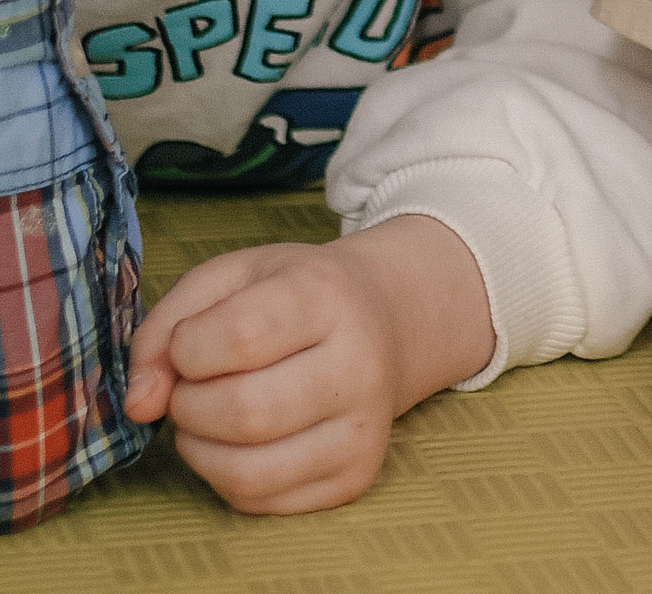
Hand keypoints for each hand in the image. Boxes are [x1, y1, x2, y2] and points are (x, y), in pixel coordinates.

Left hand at [125, 214, 495, 513]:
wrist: (382, 321)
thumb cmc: (292, 297)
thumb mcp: (229, 280)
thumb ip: (165, 327)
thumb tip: (140, 405)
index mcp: (330, 298)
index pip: (240, 337)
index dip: (186, 347)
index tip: (192, 342)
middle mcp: (361, 365)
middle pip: (242, 412)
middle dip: (188, 404)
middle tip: (195, 386)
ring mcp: (363, 429)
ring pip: (245, 471)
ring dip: (199, 447)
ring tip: (210, 415)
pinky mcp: (354, 477)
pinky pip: (257, 500)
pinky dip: (223, 474)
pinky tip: (239, 441)